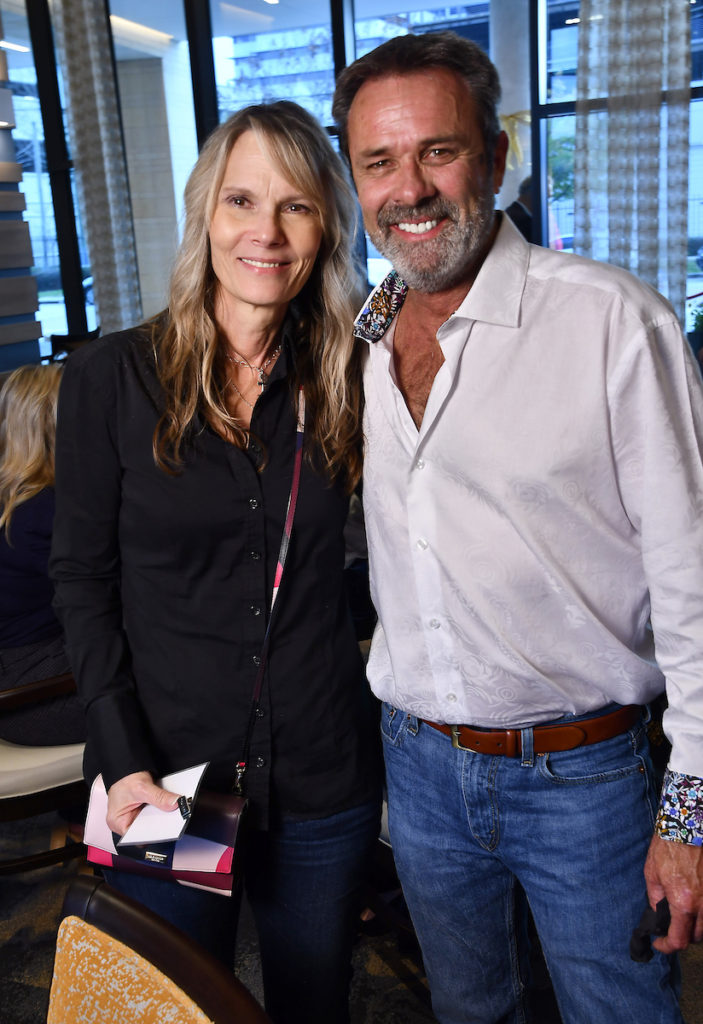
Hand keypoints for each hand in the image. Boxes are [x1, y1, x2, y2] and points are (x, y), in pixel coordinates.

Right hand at [106, 770, 180, 835]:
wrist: (127, 768)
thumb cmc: (124, 779)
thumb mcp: (141, 788)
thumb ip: (159, 797)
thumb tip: (175, 803)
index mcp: (118, 823)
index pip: (137, 837)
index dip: (152, 834)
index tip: (166, 829)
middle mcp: (126, 823)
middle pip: (146, 830)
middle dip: (159, 826)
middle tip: (173, 821)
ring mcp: (135, 817)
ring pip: (152, 822)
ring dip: (162, 818)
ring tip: (173, 813)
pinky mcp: (144, 811)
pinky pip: (155, 814)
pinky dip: (162, 810)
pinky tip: (169, 806)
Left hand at [644, 835, 702, 951]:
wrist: (686, 826)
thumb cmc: (667, 847)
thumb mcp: (652, 873)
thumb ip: (655, 898)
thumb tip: (658, 914)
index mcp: (683, 902)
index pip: (679, 939)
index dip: (667, 946)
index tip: (660, 943)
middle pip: (697, 937)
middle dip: (683, 937)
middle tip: (671, 928)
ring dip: (696, 927)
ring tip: (684, 918)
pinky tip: (695, 905)